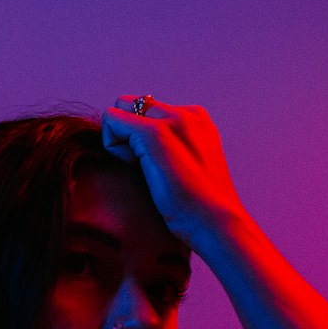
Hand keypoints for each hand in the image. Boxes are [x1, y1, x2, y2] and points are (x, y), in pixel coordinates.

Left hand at [101, 97, 247, 256]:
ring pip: (120, 108)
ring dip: (121, 139)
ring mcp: (172, 120)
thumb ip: (169, 151)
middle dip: (127, 133)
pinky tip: (136, 169)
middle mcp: (187, 113)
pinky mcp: (153, 133)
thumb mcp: (187, 169)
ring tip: (144, 170)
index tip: (157, 167)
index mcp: (197, 120)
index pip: (149, 112)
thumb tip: (137, 151)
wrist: (215, 224)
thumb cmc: (198, 210)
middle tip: (144, 167)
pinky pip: (112, 120)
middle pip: (132, 105)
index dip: (141, 139)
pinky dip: (113, 146)